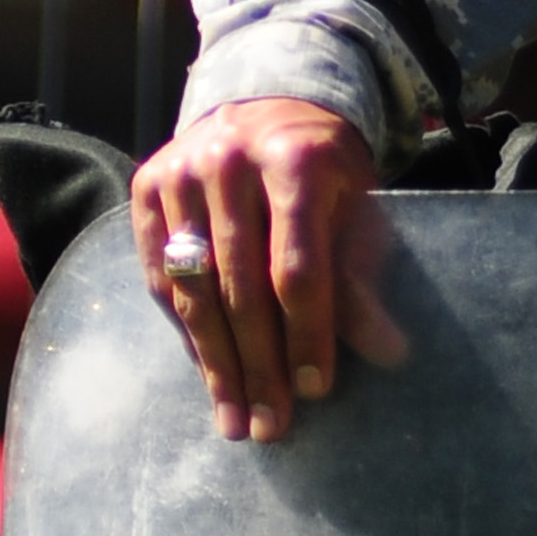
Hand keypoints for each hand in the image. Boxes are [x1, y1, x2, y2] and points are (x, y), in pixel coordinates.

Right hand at [130, 98, 404, 442]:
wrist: (267, 108)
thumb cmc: (327, 174)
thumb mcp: (358, 213)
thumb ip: (363, 279)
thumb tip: (390, 353)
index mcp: (296, 161)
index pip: (298, 268)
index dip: (308, 335)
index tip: (316, 391)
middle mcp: (228, 161)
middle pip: (240, 287)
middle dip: (259, 366)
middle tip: (271, 427)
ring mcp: (180, 172)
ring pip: (194, 289)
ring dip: (217, 364)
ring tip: (235, 420)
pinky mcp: (145, 187)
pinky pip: (159, 277)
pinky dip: (186, 331)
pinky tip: (208, 373)